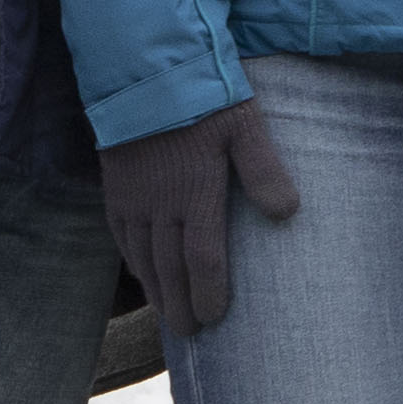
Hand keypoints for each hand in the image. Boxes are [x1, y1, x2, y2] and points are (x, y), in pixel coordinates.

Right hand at [97, 96, 300, 337]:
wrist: (141, 68)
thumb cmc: (202, 94)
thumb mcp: (244, 125)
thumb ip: (265, 170)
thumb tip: (288, 213)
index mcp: (195, 194)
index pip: (203, 260)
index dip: (209, 293)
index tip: (216, 318)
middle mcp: (159, 205)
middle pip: (170, 269)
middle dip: (181, 305)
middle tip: (189, 334)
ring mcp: (132, 197)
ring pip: (143, 258)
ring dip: (156, 290)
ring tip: (168, 316)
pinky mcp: (114, 186)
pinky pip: (120, 235)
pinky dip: (132, 261)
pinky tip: (141, 273)